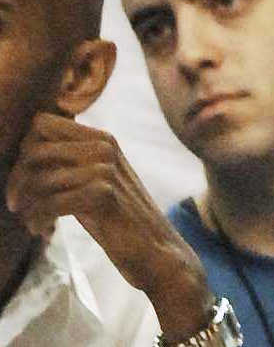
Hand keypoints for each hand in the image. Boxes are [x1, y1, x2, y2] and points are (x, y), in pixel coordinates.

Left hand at [7, 114, 212, 338]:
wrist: (155, 250)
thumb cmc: (119, 220)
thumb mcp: (96, 182)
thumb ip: (71, 164)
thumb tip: (26, 157)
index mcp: (100, 138)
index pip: (42, 123)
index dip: (25, 150)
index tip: (24, 181)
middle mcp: (102, 146)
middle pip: (34, 148)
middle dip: (19, 179)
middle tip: (19, 205)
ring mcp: (104, 169)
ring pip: (40, 177)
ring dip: (28, 206)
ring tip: (34, 223)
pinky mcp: (102, 195)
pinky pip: (50, 202)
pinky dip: (39, 219)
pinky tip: (43, 232)